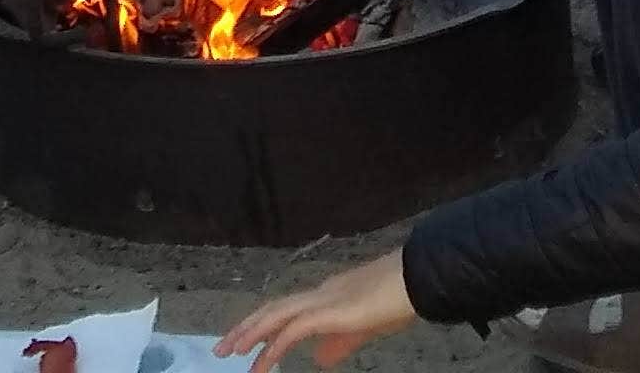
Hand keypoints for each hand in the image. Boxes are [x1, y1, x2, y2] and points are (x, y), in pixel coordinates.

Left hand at [226, 250, 417, 369]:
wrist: (417, 279)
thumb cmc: (396, 301)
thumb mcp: (363, 329)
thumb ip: (339, 343)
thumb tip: (317, 359)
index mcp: (325, 297)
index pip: (284, 310)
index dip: (261, 324)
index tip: (241, 341)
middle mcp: (318, 295)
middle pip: (272, 309)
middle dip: (245, 328)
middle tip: (222, 348)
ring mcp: (323, 300)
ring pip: (276, 315)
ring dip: (251, 333)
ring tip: (231, 352)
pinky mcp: (330, 311)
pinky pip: (295, 329)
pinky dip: (275, 344)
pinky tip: (263, 359)